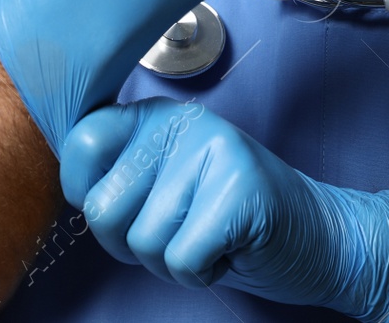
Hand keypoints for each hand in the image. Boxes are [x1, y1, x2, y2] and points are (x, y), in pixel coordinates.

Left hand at [61, 98, 388, 322]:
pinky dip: (202, 273)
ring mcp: (216, 150)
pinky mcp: (241, 189)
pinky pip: (181, 259)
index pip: (83, 140)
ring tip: (212, 235)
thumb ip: (118, 176)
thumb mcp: (164, 188)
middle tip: (184, 228)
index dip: (92, 194)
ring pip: (143, 241)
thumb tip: (70, 183)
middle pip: (104, 208)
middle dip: (134, 243)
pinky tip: (230, 248)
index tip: (137, 203)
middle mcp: (186, 122)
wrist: (318, 236)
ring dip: (173, 260)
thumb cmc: (230, 222)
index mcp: (159, 116)